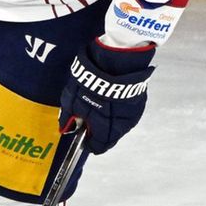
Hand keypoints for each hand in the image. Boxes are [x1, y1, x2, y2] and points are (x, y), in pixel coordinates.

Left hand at [59, 40, 154, 154]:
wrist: (117, 58)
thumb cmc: (92, 80)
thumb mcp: (72, 98)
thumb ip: (69, 117)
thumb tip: (65, 128)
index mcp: (107, 129)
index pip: (99, 147)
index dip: (89, 141)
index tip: (83, 132)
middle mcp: (123, 126)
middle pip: (110, 137)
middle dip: (99, 129)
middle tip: (89, 114)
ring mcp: (134, 113)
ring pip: (119, 124)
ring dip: (110, 118)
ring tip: (101, 101)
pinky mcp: (140, 101)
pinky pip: (127, 111)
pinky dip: (118, 107)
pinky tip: (111, 95)